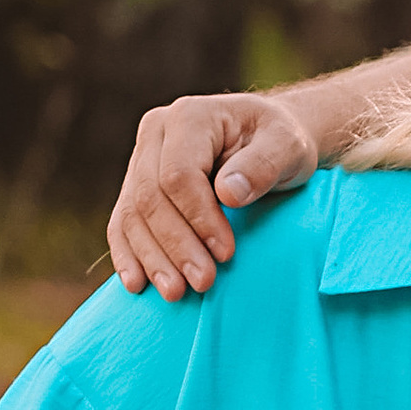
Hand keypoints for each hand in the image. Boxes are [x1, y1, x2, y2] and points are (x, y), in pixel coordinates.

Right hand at [107, 92, 319, 299]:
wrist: (269, 141)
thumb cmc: (282, 143)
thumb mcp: (289, 146)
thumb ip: (263, 164)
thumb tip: (228, 193)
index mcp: (190, 117)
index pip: (179, 174)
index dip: (199, 218)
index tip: (227, 253)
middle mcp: (157, 133)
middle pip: (150, 197)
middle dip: (176, 245)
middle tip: (203, 282)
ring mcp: (142, 159)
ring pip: (131, 214)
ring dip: (151, 258)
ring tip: (175, 293)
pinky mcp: (137, 186)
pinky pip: (121, 223)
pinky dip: (128, 254)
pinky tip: (136, 284)